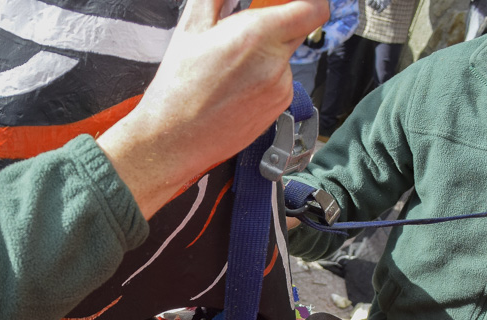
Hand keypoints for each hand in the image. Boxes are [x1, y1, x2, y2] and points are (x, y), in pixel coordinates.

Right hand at [97, 0, 328, 217]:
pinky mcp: (278, 108)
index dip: (307, 1)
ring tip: (231, 69)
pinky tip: (236, 88)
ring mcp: (280, 89)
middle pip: (297, 31)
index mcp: (257, 37)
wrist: (174, 139)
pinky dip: (264, 79)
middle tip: (244, 33)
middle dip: (276, 26)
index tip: (289, 2)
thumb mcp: (191, 28)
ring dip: (266, 55)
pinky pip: (280, 82)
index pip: (313, 9)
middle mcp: (275, 64)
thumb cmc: (178, 91)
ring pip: (285, 57)